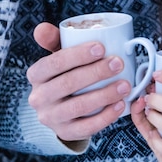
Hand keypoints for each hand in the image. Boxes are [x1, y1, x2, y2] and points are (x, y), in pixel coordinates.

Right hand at [27, 22, 131, 143]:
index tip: (101, 47)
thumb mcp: (58, 57)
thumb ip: (54, 40)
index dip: (77, 55)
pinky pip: (86, 128)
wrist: (60, 109)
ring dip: (104, 95)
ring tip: (125, 85)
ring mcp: (51, 118)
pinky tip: (120, 105)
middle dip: (95, 73)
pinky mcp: (65, 132)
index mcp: (36, 75)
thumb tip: (42, 28)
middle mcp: (38, 98)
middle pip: (67, 84)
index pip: (53, 63)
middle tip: (118, 63)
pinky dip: (105, 117)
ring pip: (78, 107)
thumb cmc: (64, 74)